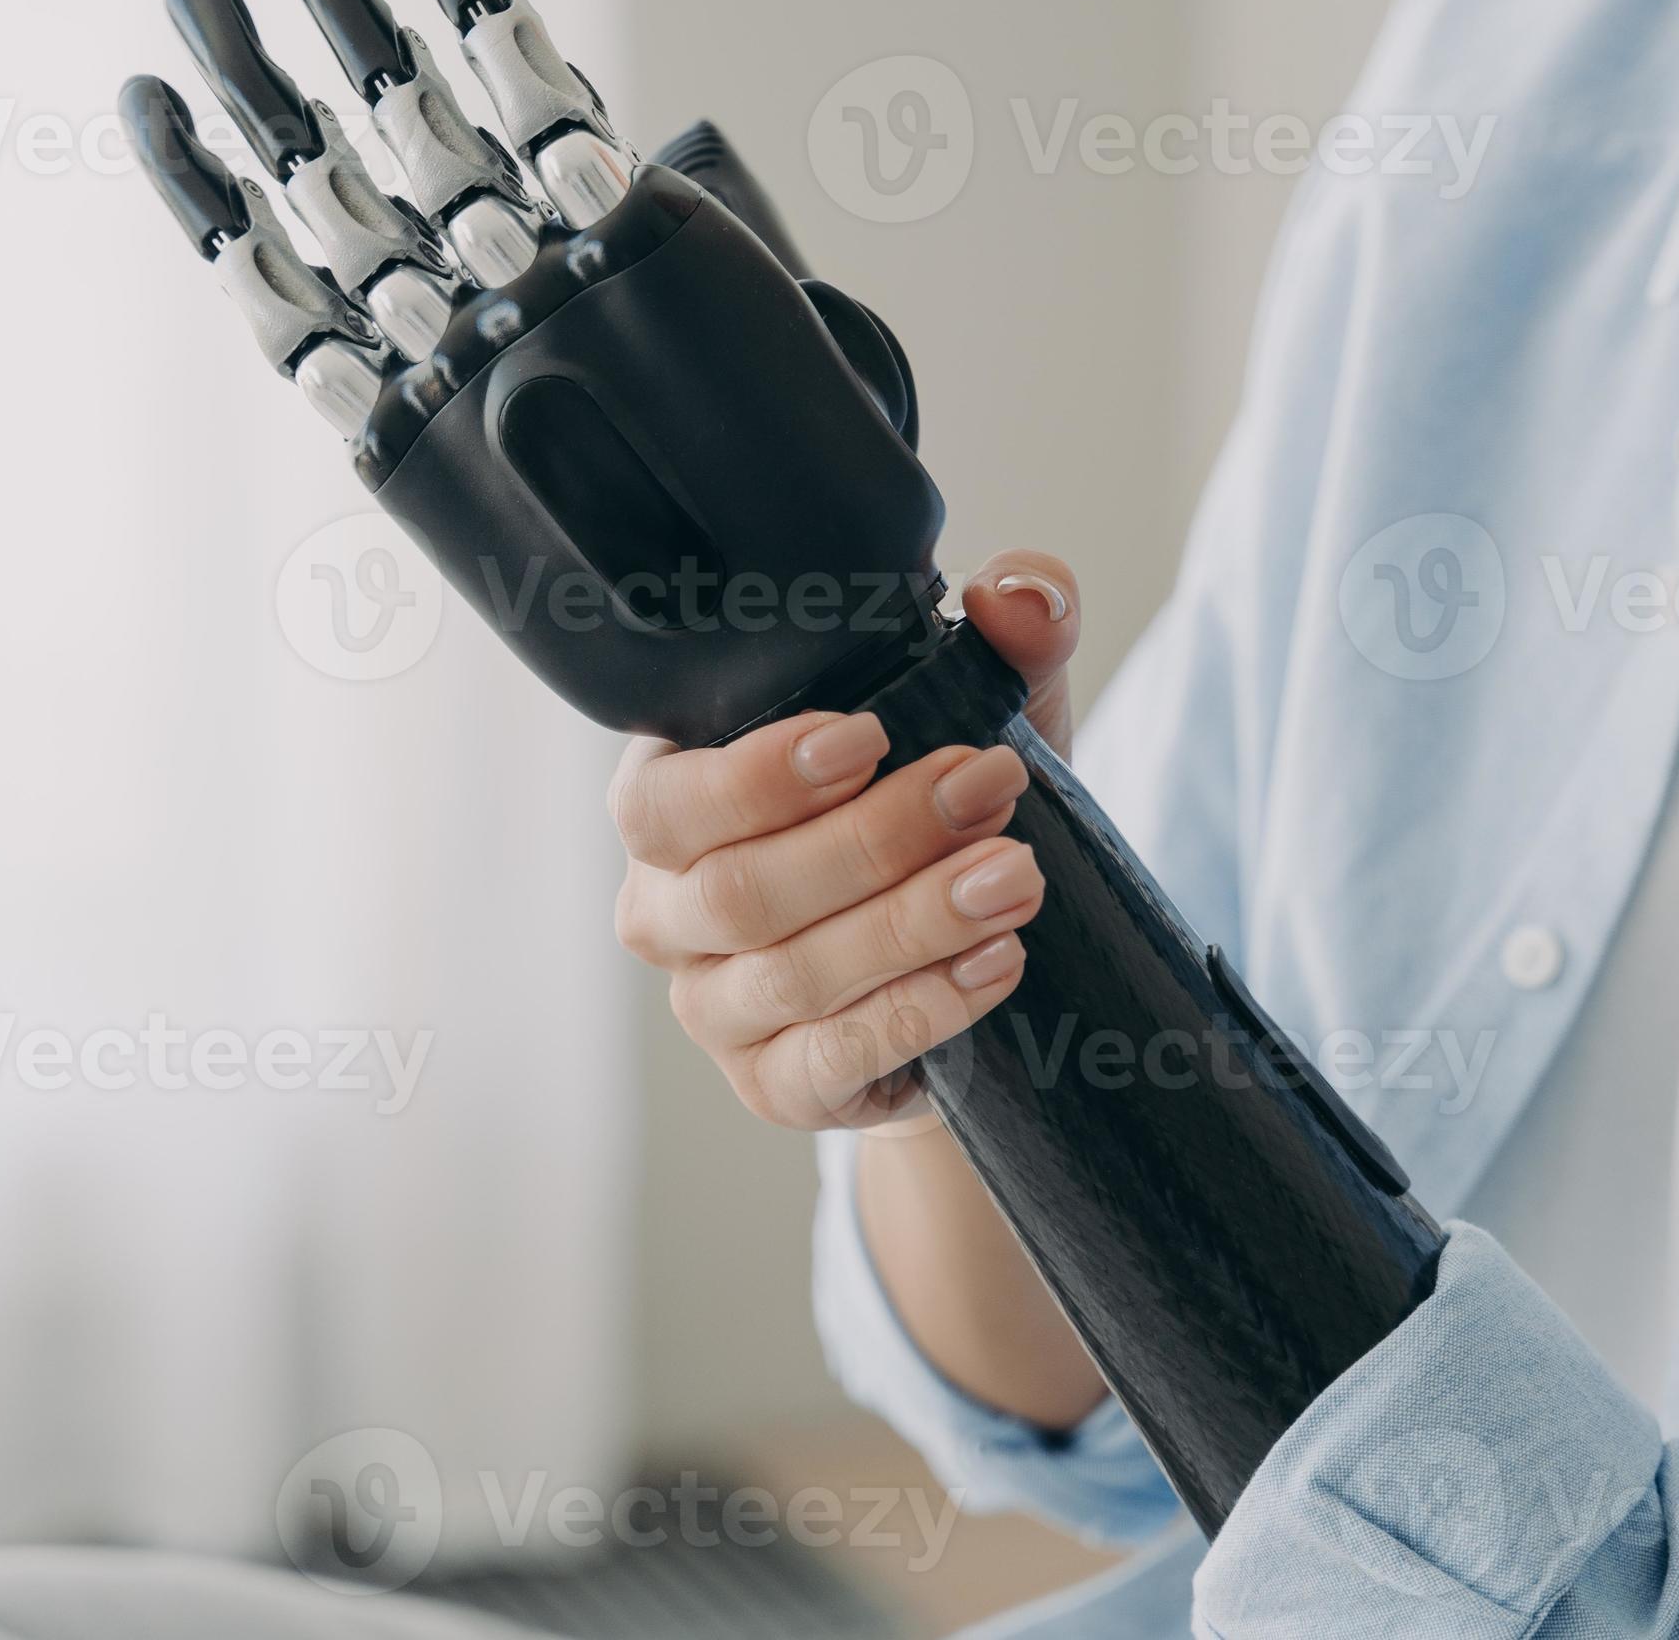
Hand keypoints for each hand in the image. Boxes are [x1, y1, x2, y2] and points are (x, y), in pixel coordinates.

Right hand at [611, 554, 1080, 1130]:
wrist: (975, 954)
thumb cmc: (946, 811)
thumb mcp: (989, 706)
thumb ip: (1006, 631)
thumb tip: (1014, 593)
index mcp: (675, 798)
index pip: (664, 798)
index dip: (755, 776)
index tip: (869, 737)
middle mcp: (670, 908)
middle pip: (741, 889)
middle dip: (876, 838)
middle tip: (989, 789)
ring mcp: (714, 1009)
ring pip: (791, 974)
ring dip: (912, 923)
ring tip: (1014, 878)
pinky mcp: (776, 1087)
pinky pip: (831, 1059)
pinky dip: (920, 1011)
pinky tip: (997, 963)